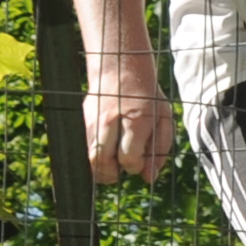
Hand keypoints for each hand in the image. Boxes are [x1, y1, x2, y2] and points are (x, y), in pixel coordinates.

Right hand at [80, 50, 174, 187]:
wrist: (120, 67)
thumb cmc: (147, 96)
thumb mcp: (163, 117)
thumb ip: (160, 149)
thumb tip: (149, 178)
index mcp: (136, 120)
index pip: (128, 158)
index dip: (134, 167)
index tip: (139, 161)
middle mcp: (111, 121)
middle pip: (102, 161)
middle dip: (112, 175)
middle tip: (120, 172)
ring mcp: (93, 120)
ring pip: (89, 157)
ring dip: (100, 170)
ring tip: (111, 167)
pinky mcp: (82, 120)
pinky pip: (83, 148)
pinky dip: (92, 158)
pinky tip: (103, 155)